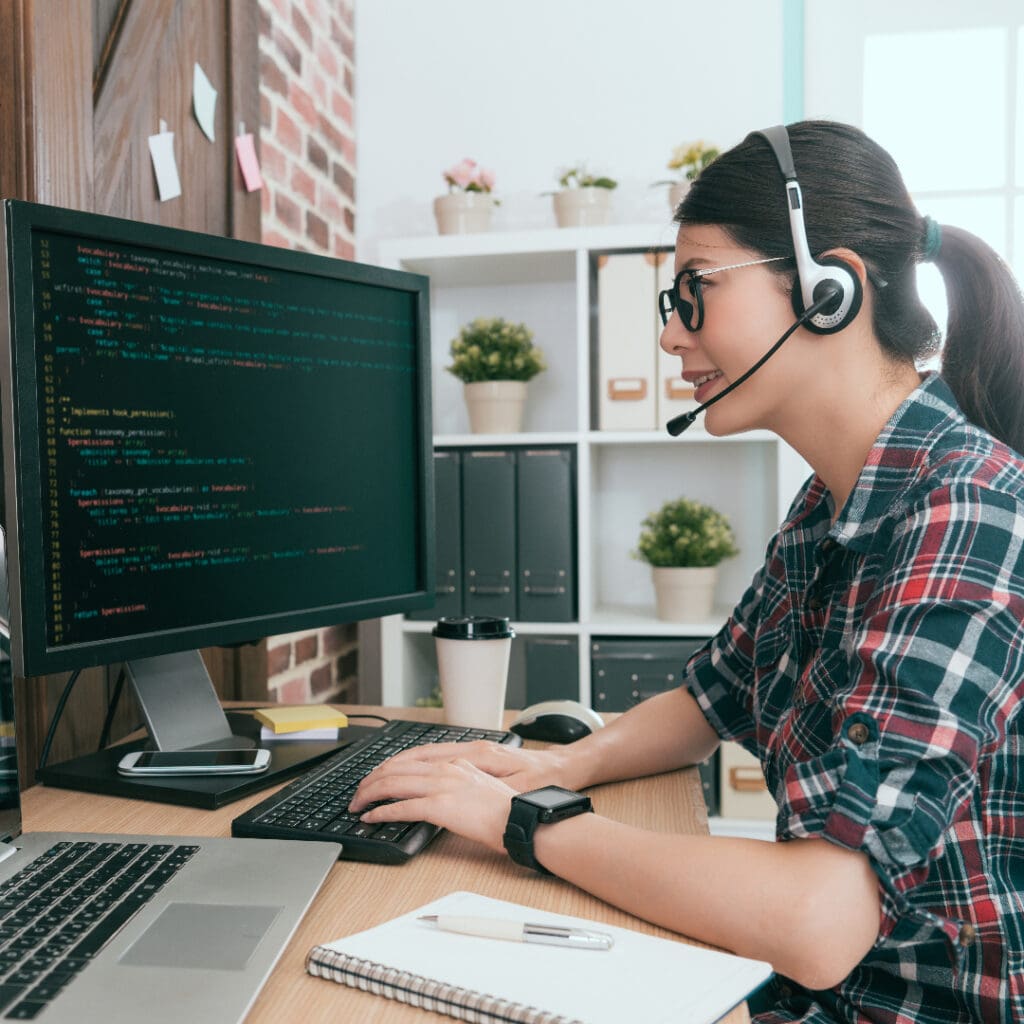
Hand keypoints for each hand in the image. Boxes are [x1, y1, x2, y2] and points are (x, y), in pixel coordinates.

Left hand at [348, 741, 574, 851]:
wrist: (521, 817)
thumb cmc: (507, 809)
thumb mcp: (481, 785)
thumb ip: (459, 782)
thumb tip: (440, 792)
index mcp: (456, 762)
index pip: (410, 759)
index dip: (387, 768)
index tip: (375, 777)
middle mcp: (446, 769)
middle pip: (396, 768)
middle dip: (370, 781)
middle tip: (357, 793)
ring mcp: (442, 786)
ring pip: (393, 784)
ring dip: (369, 794)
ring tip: (357, 805)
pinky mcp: (440, 807)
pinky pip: (402, 807)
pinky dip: (382, 812)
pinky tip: (371, 818)